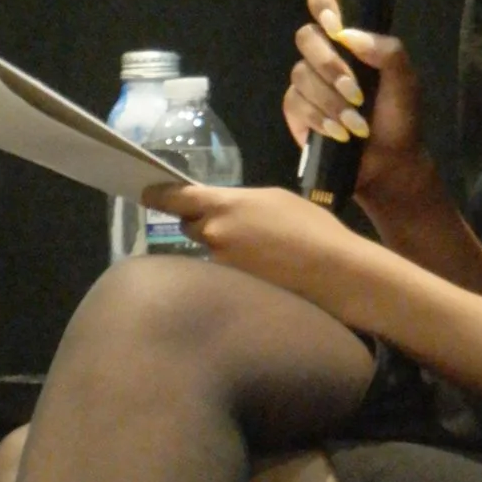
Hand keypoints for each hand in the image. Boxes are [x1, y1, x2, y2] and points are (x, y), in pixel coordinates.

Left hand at [144, 183, 378, 319]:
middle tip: (229, 228)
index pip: (176, 198)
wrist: (335, 273)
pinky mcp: (230, 288)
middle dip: (201, 225)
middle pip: (190, 226)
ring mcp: (220, 264)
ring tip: (255, 252)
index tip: (147, 194)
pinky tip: (259, 271)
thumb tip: (224, 209)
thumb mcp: (275, 200)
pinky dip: (232, 270)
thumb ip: (240, 202)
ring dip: (220, 249)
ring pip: (208, 251)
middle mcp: (214, 234)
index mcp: (225, 205)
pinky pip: (221, 274)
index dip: (159, 195)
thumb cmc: (312, 229)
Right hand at [282, 0, 427, 202]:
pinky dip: (318, 118)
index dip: (323, 4)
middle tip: (355, 91)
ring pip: (300, 73)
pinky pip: (294, 101)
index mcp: (352, 38)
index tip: (335, 26)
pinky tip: (338, 133)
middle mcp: (326, 53)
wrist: (388, 163)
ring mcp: (308, 80)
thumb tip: (349, 35)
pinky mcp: (296, 108)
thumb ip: (388, 51)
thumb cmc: (400, 119)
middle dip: (330, 65)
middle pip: (306, 37)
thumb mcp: (405, 83)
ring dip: (330, 100)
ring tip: (355, 123)